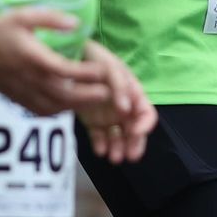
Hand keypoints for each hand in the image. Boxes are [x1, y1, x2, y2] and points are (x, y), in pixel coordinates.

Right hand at [0, 9, 110, 115]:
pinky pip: (48, 112)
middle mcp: (34, 82)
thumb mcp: (23, 16)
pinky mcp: (23, 102)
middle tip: (111, 91)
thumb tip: (77, 24)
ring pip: (60, 107)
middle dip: (92, 95)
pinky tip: (73, 103)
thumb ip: (51, 19)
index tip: (106, 69)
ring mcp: (28, 95)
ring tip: (99, 99)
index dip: (89, 73)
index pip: (68, 72)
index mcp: (36, 60)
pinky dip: (64, 110)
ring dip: (81, 105)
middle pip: (69, 95)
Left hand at [76, 40, 155, 163]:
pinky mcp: (92, 121)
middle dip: (134, 144)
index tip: (135, 132)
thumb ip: (120, 86)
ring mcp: (107, 115)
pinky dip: (101, 146)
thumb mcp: (111, 66)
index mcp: (133, 94)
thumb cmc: (95, 59)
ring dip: (118, 148)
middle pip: (134, 131)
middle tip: (130, 156)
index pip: (146, 114)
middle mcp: (123, 107)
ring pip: (118, 137)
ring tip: (113, 158)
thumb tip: (126, 109)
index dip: (145, 125)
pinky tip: (100, 151)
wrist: (69, 58)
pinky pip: (99, 137)